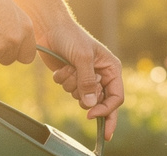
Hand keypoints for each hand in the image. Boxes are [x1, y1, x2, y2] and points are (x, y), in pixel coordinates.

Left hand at [14, 0, 123, 139]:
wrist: (50, 28)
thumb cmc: (71, 37)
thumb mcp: (82, 58)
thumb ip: (87, 82)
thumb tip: (91, 105)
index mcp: (111, 70)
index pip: (116, 98)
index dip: (106, 110)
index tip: (91, 115)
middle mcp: (101, 76)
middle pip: (99, 102)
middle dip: (85, 95)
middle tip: (78, 89)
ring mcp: (87, 79)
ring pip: (81, 98)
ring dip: (71, 85)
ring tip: (68, 68)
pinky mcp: (73, 79)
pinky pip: (69, 91)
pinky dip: (63, 81)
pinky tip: (61, 68)